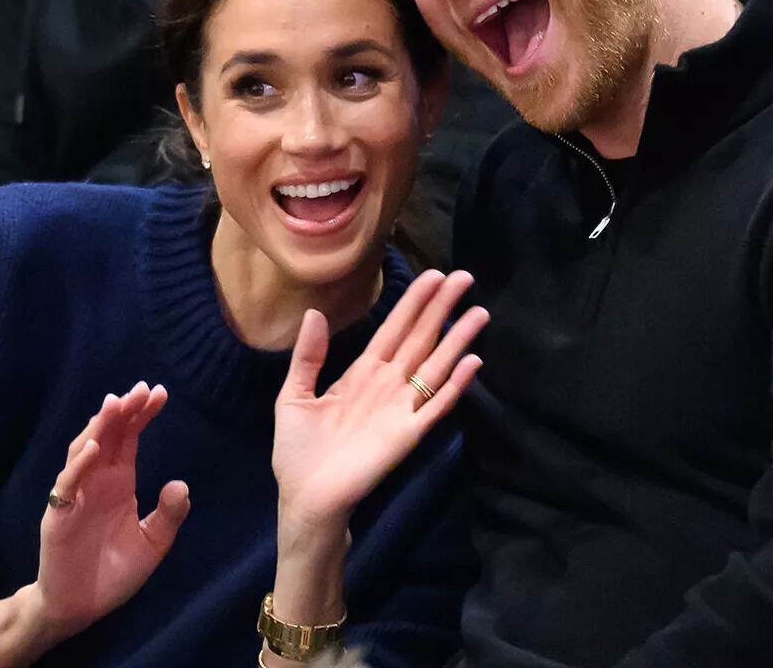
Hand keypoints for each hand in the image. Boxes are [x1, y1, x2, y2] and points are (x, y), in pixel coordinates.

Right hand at [34, 383, 190, 641]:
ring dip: (99, 427)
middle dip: (122, 411)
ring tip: (116, 404)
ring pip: (84, 450)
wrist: (79, 607)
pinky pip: (67, 485)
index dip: (141, 415)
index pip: (129, 439)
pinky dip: (79, 465)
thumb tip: (181, 484)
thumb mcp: (152, 543)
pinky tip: (94, 447)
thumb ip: (168, 515)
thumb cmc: (113, 573)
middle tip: (141, 389)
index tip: (159, 393)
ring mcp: (75, 496)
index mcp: (118, 482)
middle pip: (107, 435)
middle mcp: (96, 482)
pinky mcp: (59, 516)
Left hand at [273, 270, 486, 533]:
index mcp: (362, 372)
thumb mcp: (293, 395)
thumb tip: (314, 312)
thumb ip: (308, 356)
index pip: (394, 329)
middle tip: (465, 277)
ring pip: (435, 366)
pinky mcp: (407, 435)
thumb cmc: (297, 451)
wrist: (305, 497)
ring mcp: (401, 409)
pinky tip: (472, 362)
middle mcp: (388, 385)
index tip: (433, 275)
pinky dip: (455, 385)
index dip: (414, 302)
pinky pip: (436, 407)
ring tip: (479, 312)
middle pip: (421, 338)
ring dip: (457, 339)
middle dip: (442, 308)